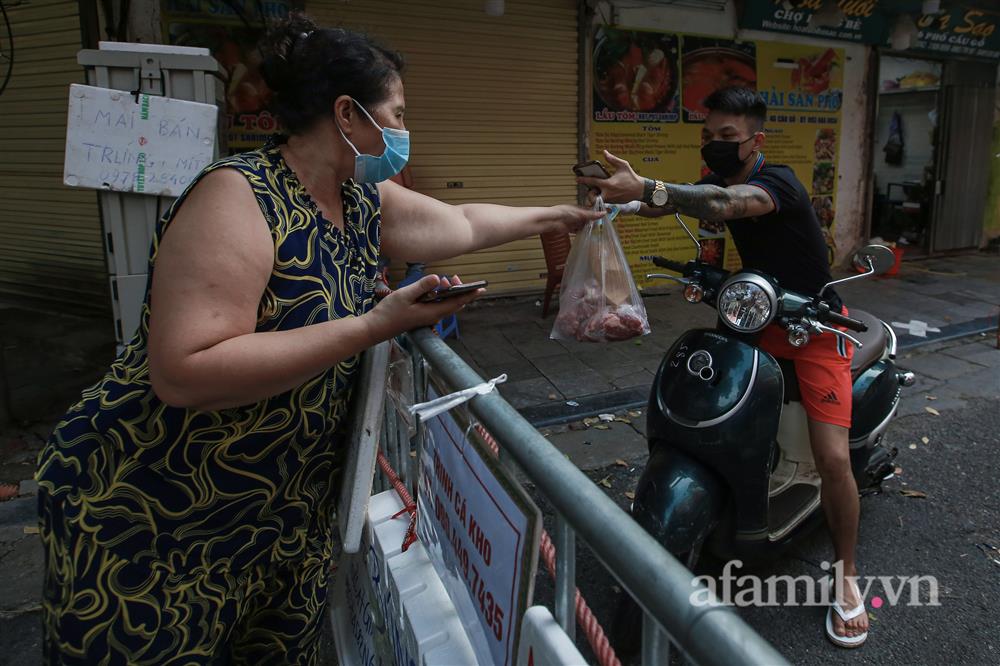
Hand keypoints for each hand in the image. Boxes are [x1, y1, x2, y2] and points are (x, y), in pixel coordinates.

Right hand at [365, 274, 482, 338]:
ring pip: (446, 304)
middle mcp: (434, 316)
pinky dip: (440, 296)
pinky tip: (434, 289)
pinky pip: (437, 305)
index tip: (481, 288)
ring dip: (448, 292)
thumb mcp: (405, 295)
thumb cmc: (389, 312)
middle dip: (459, 290)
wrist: (376, 328)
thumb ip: (422, 286)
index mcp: (433, 312)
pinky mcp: (422, 316)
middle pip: (453, 303)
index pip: (457, 302)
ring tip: (445, 281)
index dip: (470, 294)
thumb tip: (438, 278)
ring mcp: (428, 317)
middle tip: (455, 277)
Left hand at [547, 204, 604, 233]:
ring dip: (587, 228)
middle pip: (586, 219)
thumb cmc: (563, 212)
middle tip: (600, 226)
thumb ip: (591, 215)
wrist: (552, 220)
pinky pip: (577, 231)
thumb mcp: (580, 213)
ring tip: (594, 231)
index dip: (596, 214)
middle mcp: (575, 215)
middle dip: (592, 223)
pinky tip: (585, 234)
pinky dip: (581, 232)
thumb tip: (603, 213)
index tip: (603, 218)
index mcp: (578, 208)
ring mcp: (572, 222)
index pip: (589, 211)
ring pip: (582, 225)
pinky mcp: (568, 229)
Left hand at [576, 150, 644, 203]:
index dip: (583, 180)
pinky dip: (602, 198)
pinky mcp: (613, 203)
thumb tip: (604, 152)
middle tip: (591, 189)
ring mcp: (610, 200)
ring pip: (598, 200)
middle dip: (589, 193)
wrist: (640, 190)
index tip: (577, 179)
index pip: (592, 182)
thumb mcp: (623, 165)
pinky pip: (604, 202)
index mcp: (609, 184)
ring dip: (596, 195)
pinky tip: (604, 193)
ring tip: (598, 190)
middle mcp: (608, 193)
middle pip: (592, 196)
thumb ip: (612, 159)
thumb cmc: (631, 177)